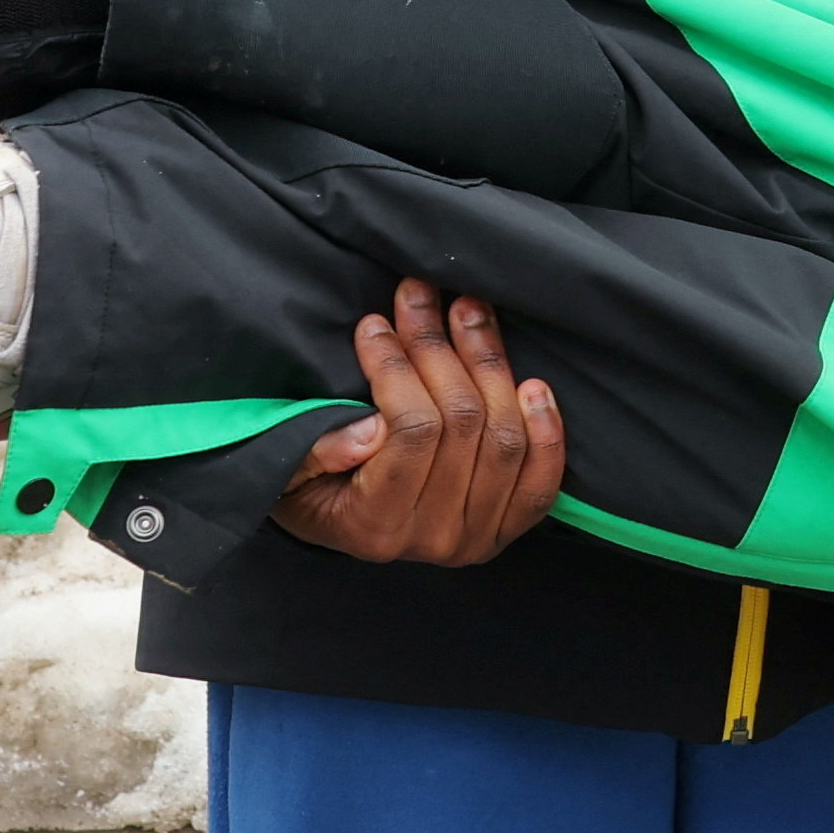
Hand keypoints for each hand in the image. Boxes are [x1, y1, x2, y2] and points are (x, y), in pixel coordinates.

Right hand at [269, 279, 561, 564]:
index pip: (411, 431)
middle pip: (462, 423)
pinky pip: (542, 478)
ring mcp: (479, 535)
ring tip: (468, 311)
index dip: (397, 366)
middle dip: (440, 347)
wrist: (345, 528)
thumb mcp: (287, 473)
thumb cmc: (310, 489)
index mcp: (375, 526)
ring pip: (504, 436)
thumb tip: (371, 429)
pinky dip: (546, 428)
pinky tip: (533, 383)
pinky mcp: (510, 527)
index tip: (375, 323)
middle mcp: (434, 537)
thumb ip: (316, 451)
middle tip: (421, 295)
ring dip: (489, 363)